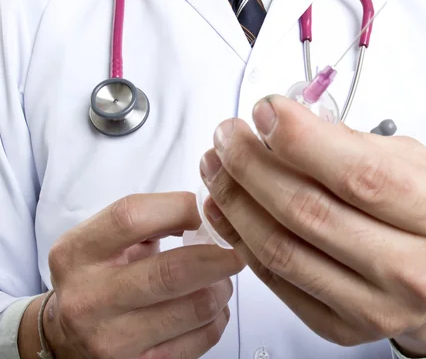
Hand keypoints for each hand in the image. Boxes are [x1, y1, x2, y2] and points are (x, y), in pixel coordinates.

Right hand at [33, 193, 244, 358]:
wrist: (67, 337)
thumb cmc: (99, 277)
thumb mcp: (106, 240)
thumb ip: (150, 219)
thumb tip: (207, 211)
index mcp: (78, 253)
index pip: (133, 218)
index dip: (181, 208)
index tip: (207, 212)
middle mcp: (90, 299)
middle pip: (172, 272)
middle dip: (219, 256)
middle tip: (236, 249)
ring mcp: (114, 340)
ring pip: (198, 307)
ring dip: (222, 287)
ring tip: (219, 278)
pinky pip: (204, 337)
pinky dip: (218, 317)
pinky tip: (208, 307)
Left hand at [199, 96, 425, 355]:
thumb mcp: (412, 165)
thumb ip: (353, 144)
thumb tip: (282, 126)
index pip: (360, 175)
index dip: (302, 140)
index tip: (265, 111)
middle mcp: (414, 271)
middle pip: (310, 212)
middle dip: (253, 165)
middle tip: (229, 135)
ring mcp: (374, 308)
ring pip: (282, 248)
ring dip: (237, 200)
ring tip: (217, 165)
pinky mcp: (338, 327)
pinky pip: (274, 278)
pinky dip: (239, 237)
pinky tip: (224, 205)